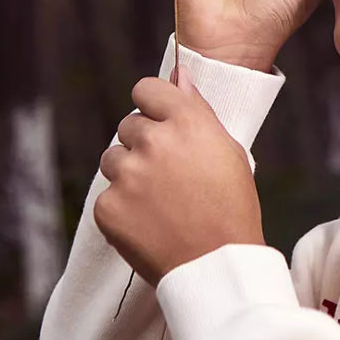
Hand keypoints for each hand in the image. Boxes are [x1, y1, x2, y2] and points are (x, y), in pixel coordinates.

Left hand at [94, 66, 265, 286]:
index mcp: (187, 123)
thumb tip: (179, 74)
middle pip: (129, 124)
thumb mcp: (228, 151)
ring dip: (130, 173)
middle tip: (170, 176)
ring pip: (113, 158)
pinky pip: (108, 195)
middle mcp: (154, 142)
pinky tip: (150, 222)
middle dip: (145, 144)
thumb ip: (198, 110)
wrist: (216, 266)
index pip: (146, 89)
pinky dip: (123, 208)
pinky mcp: (107, 207)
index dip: (154, 106)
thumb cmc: (231, 208)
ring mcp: (127, 175)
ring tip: (160, 201)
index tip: (161, 122)